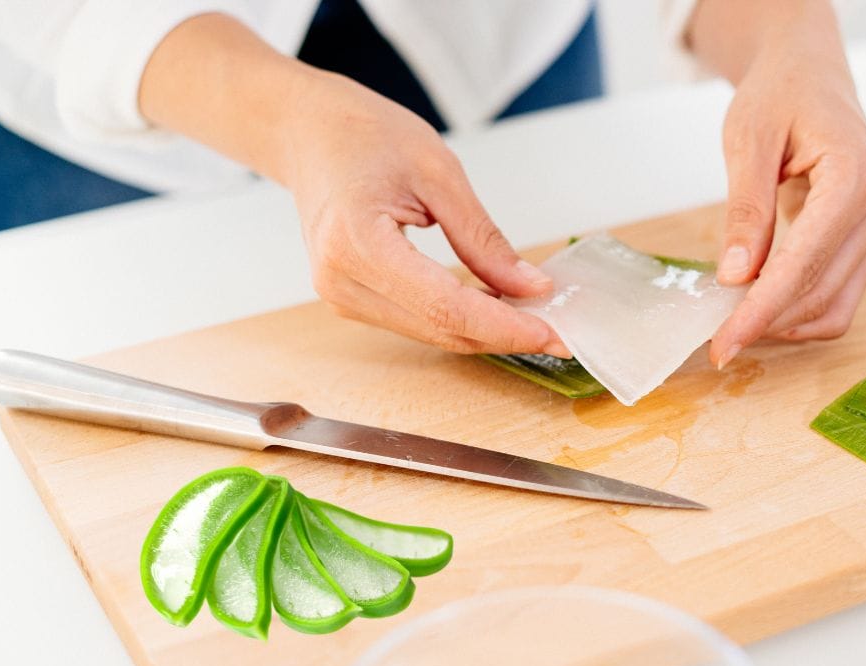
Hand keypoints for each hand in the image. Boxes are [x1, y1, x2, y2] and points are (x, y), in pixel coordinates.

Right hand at [139, 14, 567, 356]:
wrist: (304, 130)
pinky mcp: (350, 298)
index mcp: (358, 245)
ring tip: (536, 320)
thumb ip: (483, 238)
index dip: (505, 326)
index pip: (447, 306)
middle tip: (561, 333)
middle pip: (440, 330)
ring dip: (485, 332)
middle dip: (505, 335)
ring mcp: (340, 296)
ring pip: (431, 334)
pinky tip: (496, 309)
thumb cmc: (362, 133)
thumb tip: (530, 287)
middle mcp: (341, 282)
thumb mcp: (439, 172)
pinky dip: (460, 320)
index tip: (553, 332)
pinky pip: (416, 322)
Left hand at [690, 0, 865, 367]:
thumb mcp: (747, 139)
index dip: (760, 310)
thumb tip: (735, 276)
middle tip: (717, 342)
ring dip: (786, 324)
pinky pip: (841, 295)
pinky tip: (763, 309)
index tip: (723, 345)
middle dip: (767, 322)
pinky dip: (802, 312)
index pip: (804, 263)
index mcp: (855, 176)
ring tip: (736, 324)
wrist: (809, 72)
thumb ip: (745, 208)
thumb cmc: (780, 92)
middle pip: (821, 291)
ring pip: (837, 304)